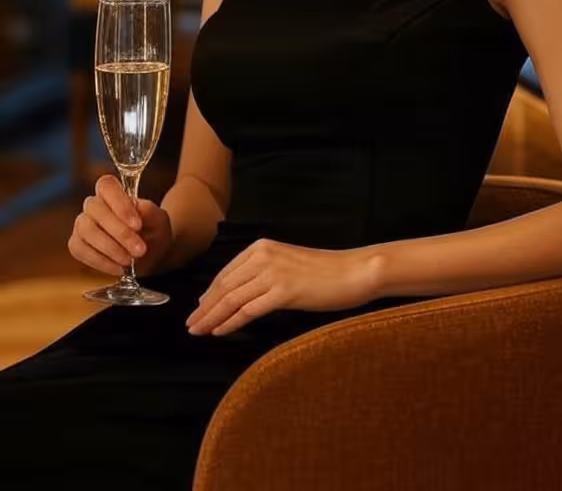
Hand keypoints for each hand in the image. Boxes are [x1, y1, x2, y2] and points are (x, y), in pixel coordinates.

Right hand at [68, 174, 172, 276]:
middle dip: (120, 232)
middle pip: (96, 209)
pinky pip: (80, 250)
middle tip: (140, 250)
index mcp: (113, 192)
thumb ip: (150, 212)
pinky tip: (118, 267)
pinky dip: (100, 261)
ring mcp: (82, 224)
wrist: (150, 254)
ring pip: (87, 230)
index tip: (137, 225)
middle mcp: (94, 205)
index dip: (119, 204)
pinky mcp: (76, 244)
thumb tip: (138, 206)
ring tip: (130, 260)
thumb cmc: (153, 231)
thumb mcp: (159, 221)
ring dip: (110, 248)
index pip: (107, 186)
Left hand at [186, 238, 383, 335]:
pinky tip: (220, 331)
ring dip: (212, 317)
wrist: (353, 271)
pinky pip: (249, 309)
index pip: (226, 273)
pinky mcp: (284, 290)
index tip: (199, 308)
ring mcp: (273, 272)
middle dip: (205, 308)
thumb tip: (240, 296)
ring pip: (232, 298)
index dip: (209, 294)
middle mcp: (263, 255)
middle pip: (224, 286)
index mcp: (262, 247)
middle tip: (191, 324)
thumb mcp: (288, 265)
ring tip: (199, 330)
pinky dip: (231, 322)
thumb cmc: (325, 272)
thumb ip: (264, 274)